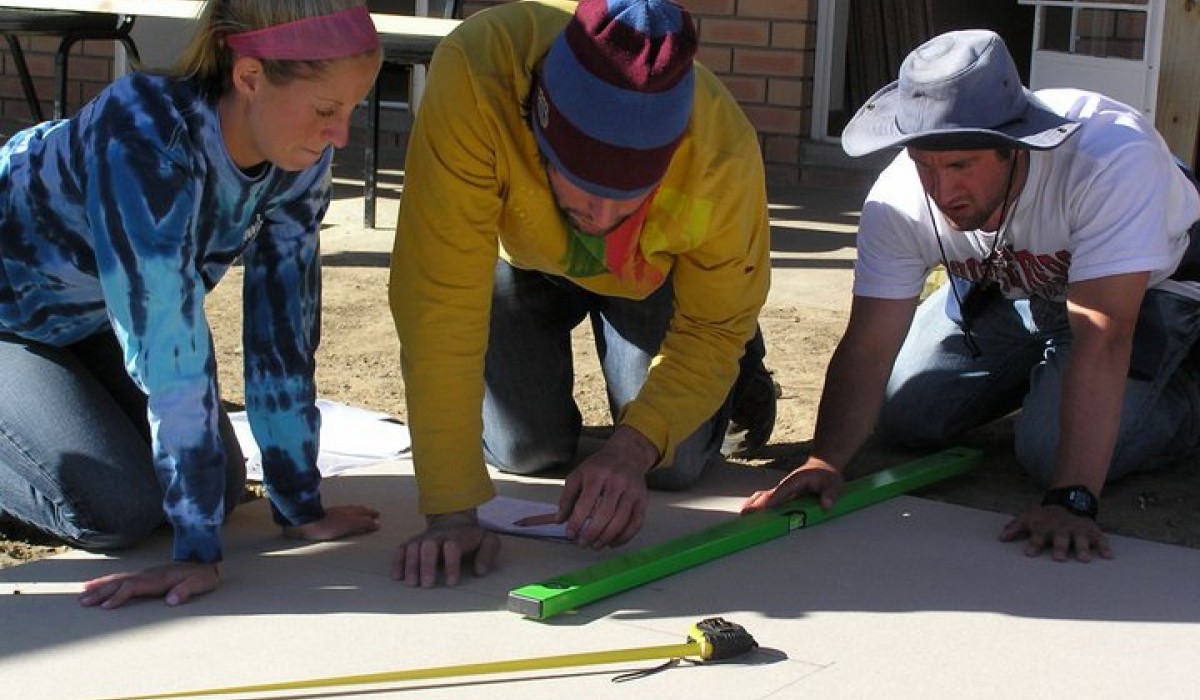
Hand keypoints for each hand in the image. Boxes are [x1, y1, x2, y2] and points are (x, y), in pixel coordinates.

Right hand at [78, 561, 219, 608]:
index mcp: (158, 579)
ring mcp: (144, 573)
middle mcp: (147, 575)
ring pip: (117, 579)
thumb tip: (171, 600)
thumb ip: (186, 590)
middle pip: (119, 582)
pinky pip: (121, 577)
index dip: (119, 596)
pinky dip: (106, 581)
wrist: (205, 562)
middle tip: (82, 602)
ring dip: (99, 587)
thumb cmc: (202, 576)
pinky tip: (95, 585)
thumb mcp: (199, 584)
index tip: (105, 607)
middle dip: (100, 592)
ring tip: (81, 595)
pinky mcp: (144, 575)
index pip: (133, 587)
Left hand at [282, 504, 380, 540]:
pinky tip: (342, 518)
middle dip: (366, 512)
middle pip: (357, 510)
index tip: (377, 517)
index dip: (371, 515)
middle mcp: (343, 511)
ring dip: (356, 513)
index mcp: (350, 512)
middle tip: (372, 514)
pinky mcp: (324, 517)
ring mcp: (333, 513)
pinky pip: (340, 514)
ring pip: (349, 511)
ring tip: (360, 515)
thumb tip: (377, 523)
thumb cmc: (326, 525)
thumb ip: (363, 523)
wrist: (304, 522)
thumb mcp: (349, 524)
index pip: (364, 513)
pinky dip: (346, 515)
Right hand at [392, 510, 500, 587]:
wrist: (453, 519)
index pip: (453, 547)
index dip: (451, 565)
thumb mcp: (488, 541)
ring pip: (413, 547)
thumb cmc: (471, 537)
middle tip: (427, 584)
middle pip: (429, 546)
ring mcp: (423, 538)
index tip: (451, 582)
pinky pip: (401, 549)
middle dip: (427, 565)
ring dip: (411, 565)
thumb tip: (479, 571)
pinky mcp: (412, 542)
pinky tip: (396, 576)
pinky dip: (397, 561)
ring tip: (412, 583)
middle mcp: (438, 536)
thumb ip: (487, 554)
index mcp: (457, 536)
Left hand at [553, 426, 655, 548]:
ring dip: (607, 538)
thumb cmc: (600, 466)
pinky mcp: (642, 500)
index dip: (577, 522)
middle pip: (605, 514)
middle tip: (582, 543)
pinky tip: (612, 542)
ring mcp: (632, 491)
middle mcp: (616, 482)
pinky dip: (624, 537)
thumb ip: (567, 497)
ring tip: (595, 545)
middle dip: (592, 533)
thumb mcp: (578, 475)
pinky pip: (636, 523)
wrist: (627, 453)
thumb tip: (559, 520)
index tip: (570, 534)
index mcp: (597, 475)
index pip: (586, 503)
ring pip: (621, 520)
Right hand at [741, 460, 842, 513]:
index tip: (762, 508)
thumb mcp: (834, 484)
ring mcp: (783, 490)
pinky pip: (768, 500)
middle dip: (756, 503)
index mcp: (796, 480)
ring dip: (754, 504)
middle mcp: (786, 485)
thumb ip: (830, 495)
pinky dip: (758, 505)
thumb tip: (826, 505)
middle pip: (768, 494)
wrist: (823, 466)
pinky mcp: (782, 494)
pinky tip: (751, 514)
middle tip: (745, 514)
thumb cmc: (827, 475)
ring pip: (764, 496)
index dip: (771, 500)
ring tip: (743, 515)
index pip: (781, 491)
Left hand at [999, 505, 1113, 561]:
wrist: (1069, 501)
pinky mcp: (1092, 531)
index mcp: (1045, 527)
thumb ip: (1015, 527)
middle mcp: (1062, 529)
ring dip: (1082, 549)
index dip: (1033, 544)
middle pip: (1061, 539)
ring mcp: (1078, 530)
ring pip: (1081, 540)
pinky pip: (1100, 539)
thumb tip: (1001, 537)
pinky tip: (1108, 556)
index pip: (1037, 536)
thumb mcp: (1028, 518)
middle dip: (1060, 548)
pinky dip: (1105, 547)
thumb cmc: (1045, 516)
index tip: (1029, 554)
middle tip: (1059, 558)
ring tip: (1084, 559)